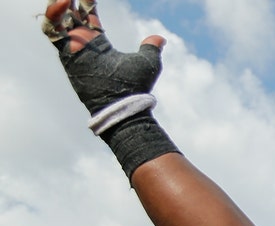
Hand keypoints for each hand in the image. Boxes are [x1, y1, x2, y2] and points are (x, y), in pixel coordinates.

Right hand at [42, 0, 166, 113]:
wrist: (124, 102)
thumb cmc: (135, 86)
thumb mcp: (148, 62)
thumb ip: (150, 47)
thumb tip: (160, 38)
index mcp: (100, 43)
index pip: (89, 16)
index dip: (88, 2)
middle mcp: (83, 44)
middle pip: (70, 15)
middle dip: (70, 1)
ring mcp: (73, 48)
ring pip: (56, 19)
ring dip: (57, 4)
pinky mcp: (66, 53)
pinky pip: (51, 30)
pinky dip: (53, 15)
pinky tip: (64, 1)